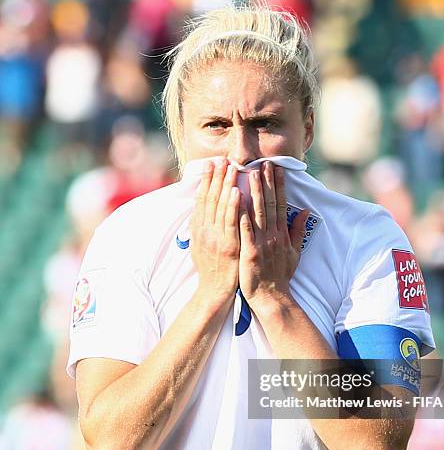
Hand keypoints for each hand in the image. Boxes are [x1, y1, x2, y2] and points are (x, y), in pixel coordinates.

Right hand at [190, 158, 240, 305]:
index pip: (203, 199)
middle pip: (210, 198)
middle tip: (221, 158)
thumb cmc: (212, 269)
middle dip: (216, 177)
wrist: (214, 291)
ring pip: (219, 206)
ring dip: (225, 185)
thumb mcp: (201, 245)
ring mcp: (216, 238)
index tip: (212, 164)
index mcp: (200, 229)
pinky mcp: (227, 245)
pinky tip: (237, 191)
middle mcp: (205, 230)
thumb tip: (201, 211)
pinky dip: (232, 205)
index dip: (207, 180)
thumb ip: (203, 227)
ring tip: (230, 167)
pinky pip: (231, 222)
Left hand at [238, 161, 307, 312]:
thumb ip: (298, 231)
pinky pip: (246, 230)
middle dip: (267, 182)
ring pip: (258, 212)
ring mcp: (262, 243)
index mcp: (283, 234)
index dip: (279, 186)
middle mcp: (273, 235)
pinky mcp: (250, 252)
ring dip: (255, 192)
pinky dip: (242, 214)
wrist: (272, 297)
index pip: (281, 204)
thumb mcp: (295, 252)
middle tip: (264, 163)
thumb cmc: (281, 275)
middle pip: (270, 204)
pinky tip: (238, 200)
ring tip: (251, 173)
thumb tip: (306, 211)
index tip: (277, 169)